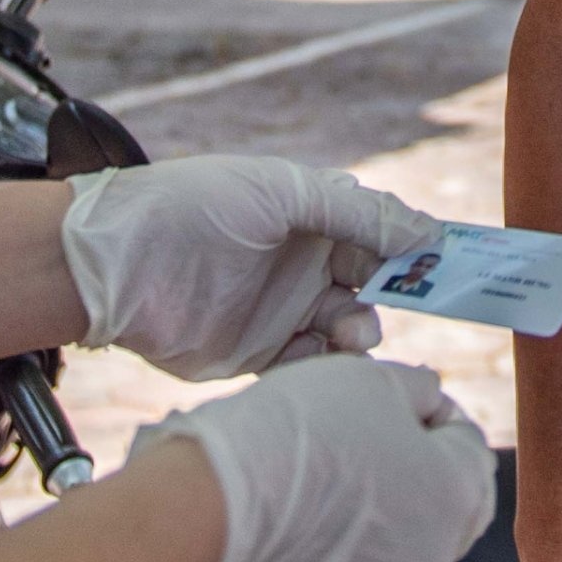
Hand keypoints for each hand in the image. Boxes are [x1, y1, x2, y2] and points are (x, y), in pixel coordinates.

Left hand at [65, 155, 442, 379]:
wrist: (117, 266)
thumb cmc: (195, 208)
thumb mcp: (284, 194)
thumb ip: (357, 215)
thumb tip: (427, 233)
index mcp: (313, 216)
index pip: (380, 235)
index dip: (412, 251)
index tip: (443, 268)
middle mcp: (303, 263)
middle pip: (373, 287)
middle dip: (390, 297)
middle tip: (382, 306)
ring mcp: (282, 310)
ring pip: (347, 330)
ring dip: (358, 333)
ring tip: (347, 331)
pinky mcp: (259, 355)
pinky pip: (310, 366)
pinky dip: (326, 367)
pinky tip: (322, 359)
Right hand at [139, 356, 498, 561]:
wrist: (219, 509)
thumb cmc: (300, 432)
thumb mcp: (371, 380)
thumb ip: (416, 389)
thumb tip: (428, 400)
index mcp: (459, 493)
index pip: (466, 444)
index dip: (428, 414)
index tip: (388, 404)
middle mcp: (438, 559)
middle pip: (436, 505)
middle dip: (409, 473)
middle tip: (355, 445)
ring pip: (393, 553)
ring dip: (371, 522)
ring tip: (312, 488)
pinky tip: (295, 538)